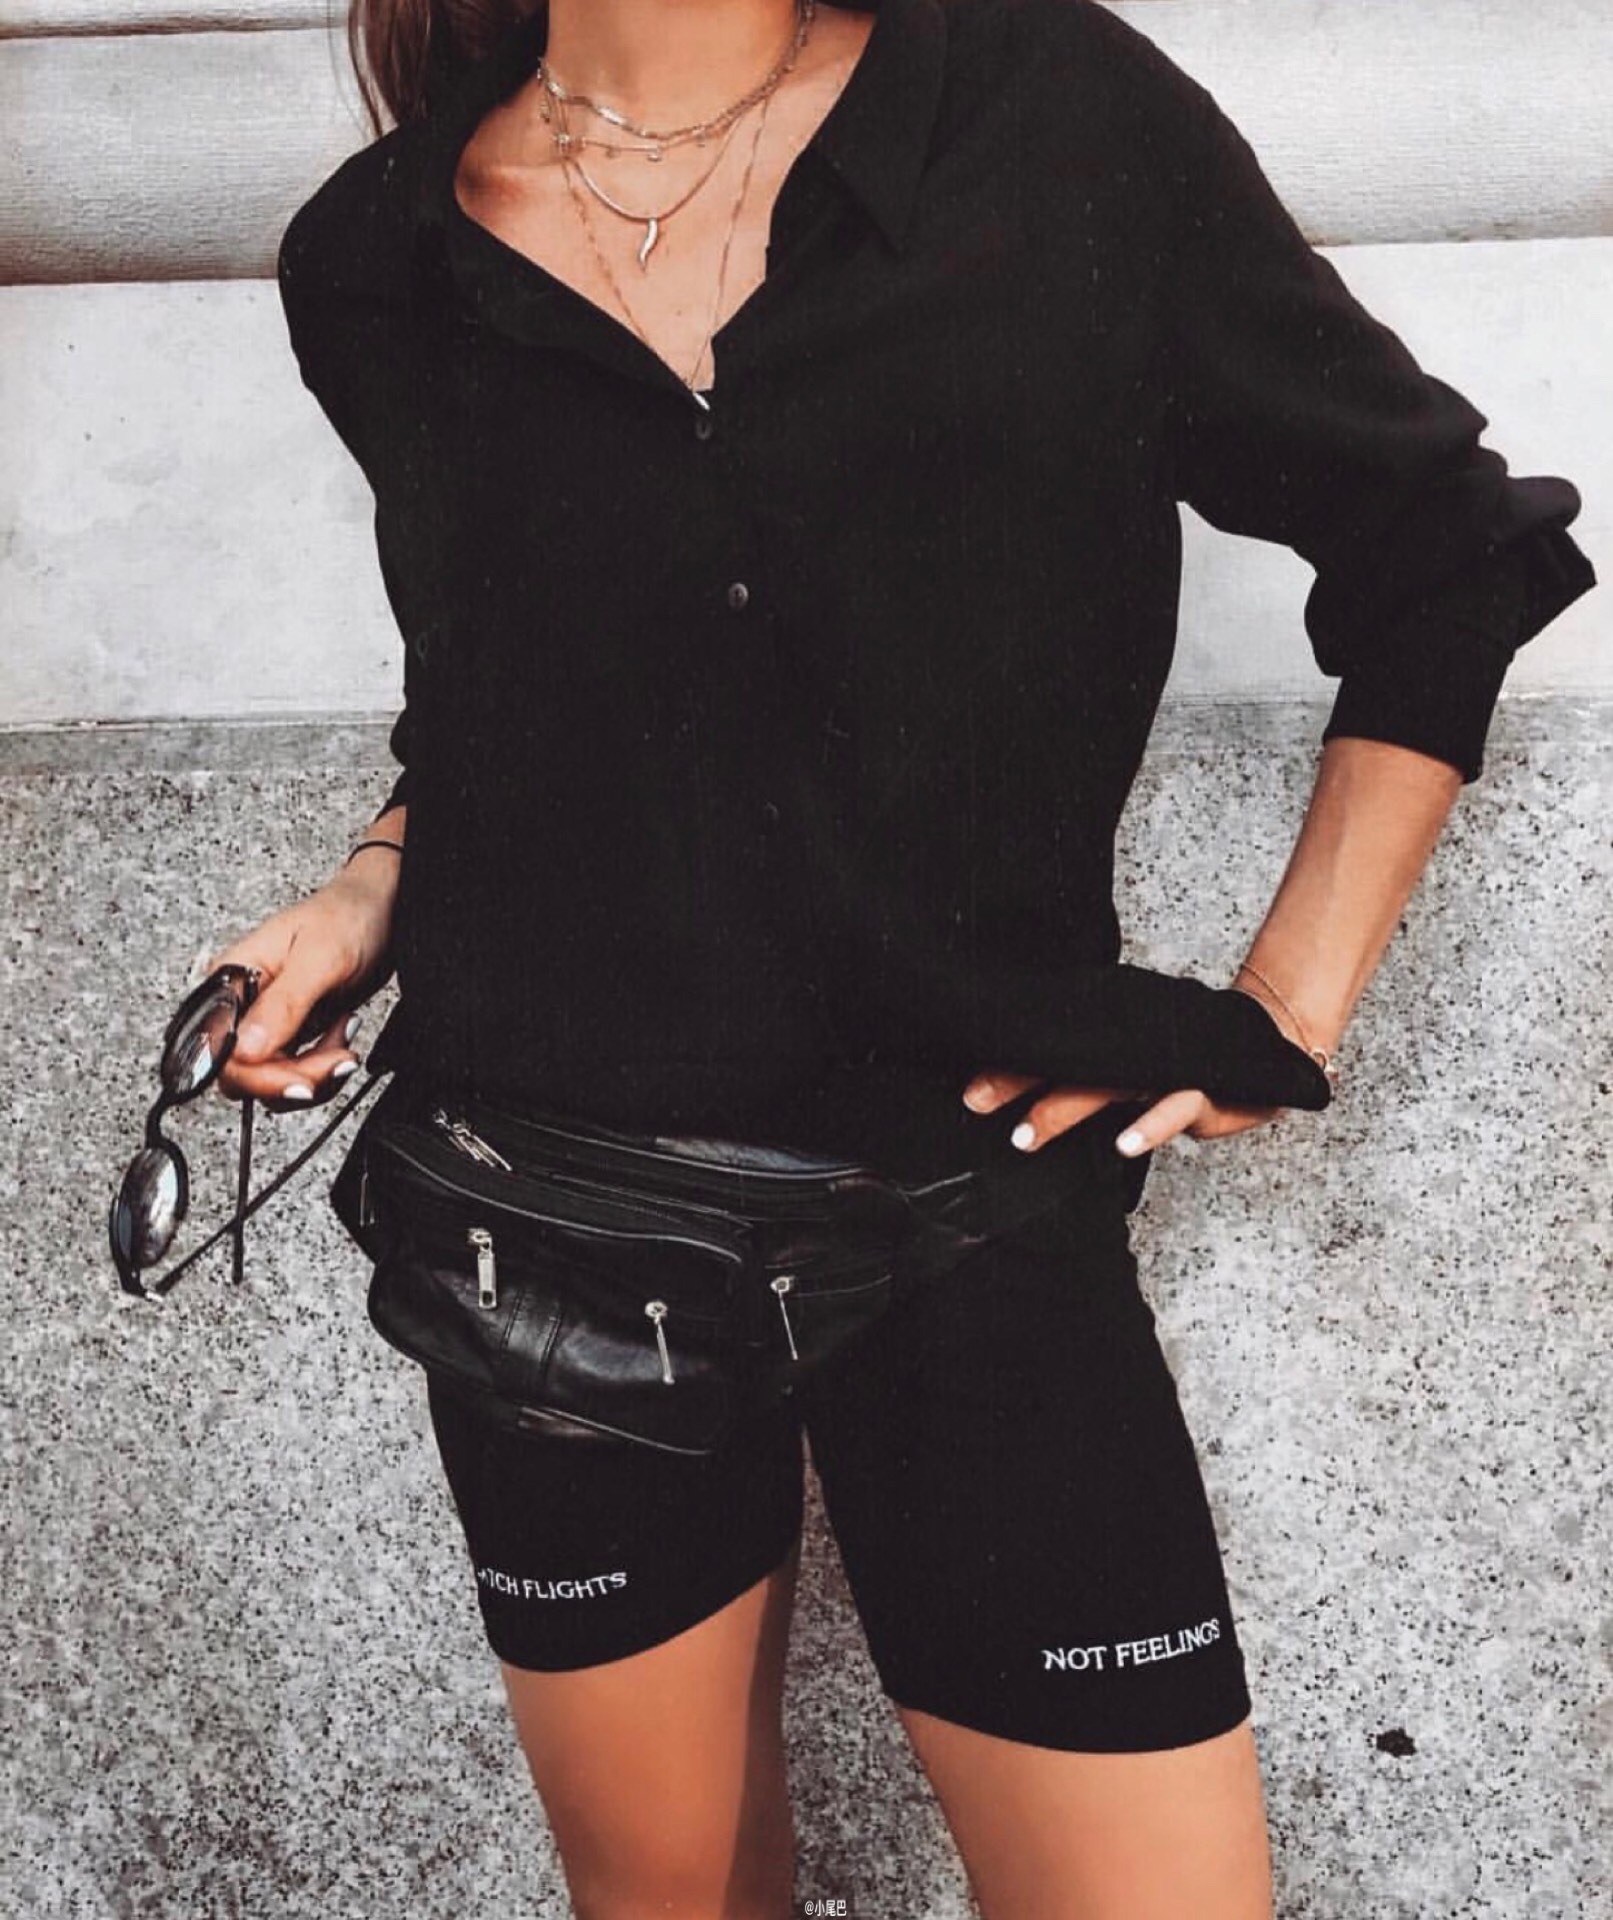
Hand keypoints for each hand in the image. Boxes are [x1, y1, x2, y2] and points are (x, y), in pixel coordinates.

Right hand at [202, 858, 398, 1109]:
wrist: (382, 908)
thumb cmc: (347, 916)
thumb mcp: (319, 958)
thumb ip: (283, 1005)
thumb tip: (246, 1050)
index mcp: (230, 979)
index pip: (218, 1049)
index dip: (255, 1075)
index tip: (300, 1082)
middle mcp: (241, 1005)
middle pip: (244, 1073)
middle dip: (295, 1077)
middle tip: (338, 1061)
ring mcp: (266, 1021)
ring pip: (271, 1078)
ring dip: (315, 1073)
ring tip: (344, 1044)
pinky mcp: (292, 1032)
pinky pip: (296, 1071)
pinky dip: (324, 1066)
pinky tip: (343, 1035)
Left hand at [960, 1074, 1281, 1156]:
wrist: (1268, 1043)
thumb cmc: (1190, 1059)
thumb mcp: (1137, 1065)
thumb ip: (1093, 1074)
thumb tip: (1030, 1095)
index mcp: (1114, 1047)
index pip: (1054, 1053)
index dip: (1009, 1069)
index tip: (967, 1089)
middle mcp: (1134, 1053)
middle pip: (1065, 1066)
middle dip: (1018, 1084)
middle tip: (975, 1103)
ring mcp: (1168, 1069)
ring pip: (1109, 1085)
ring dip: (1063, 1108)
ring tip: (1025, 1136)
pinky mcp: (1209, 1088)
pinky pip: (1178, 1107)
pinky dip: (1151, 1125)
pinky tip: (1124, 1146)